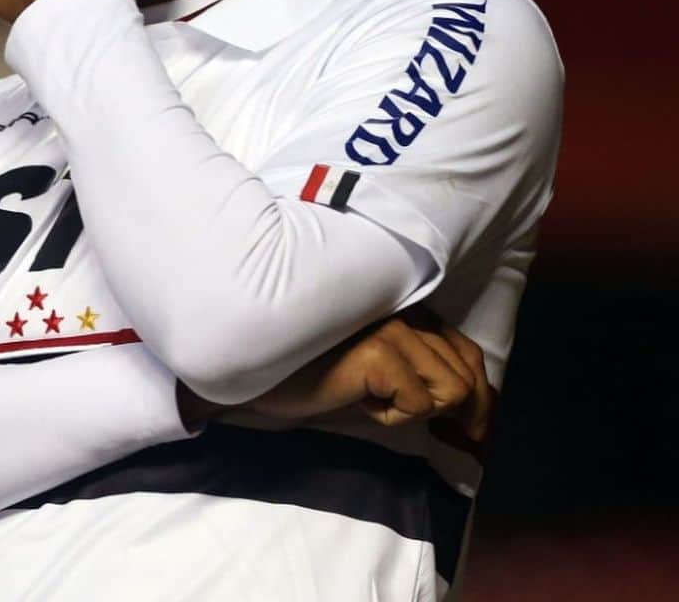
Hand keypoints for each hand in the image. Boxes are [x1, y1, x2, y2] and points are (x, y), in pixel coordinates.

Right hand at [180, 311, 493, 440]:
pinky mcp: (380, 350)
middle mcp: (405, 308)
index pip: (468, 354)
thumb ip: (418, 372)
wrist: (260, 369)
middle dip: (461, 415)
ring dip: (416, 411)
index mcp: (407, 307)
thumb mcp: (377, 372)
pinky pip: (417, 405)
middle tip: (436, 433)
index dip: (480, 398)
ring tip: (374, 401)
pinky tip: (358, 401)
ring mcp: (394, 326)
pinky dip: (392, 417)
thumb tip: (475, 409)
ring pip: (452, 391)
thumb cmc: (313, 372)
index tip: (472, 433)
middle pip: (470, 375)